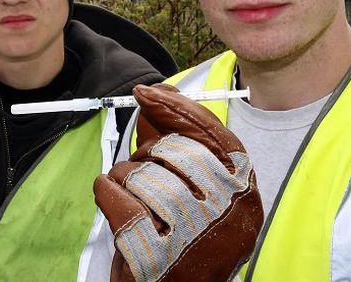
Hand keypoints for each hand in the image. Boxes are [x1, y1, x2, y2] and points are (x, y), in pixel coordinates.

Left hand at [94, 83, 262, 281]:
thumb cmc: (177, 236)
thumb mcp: (188, 187)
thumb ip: (176, 140)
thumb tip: (156, 93)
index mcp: (244, 196)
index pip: (216, 137)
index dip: (179, 109)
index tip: (146, 92)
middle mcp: (229, 217)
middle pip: (176, 152)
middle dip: (145, 154)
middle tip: (140, 171)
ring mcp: (195, 239)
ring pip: (143, 175)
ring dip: (123, 176)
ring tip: (128, 193)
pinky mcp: (157, 258)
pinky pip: (120, 200)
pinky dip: (106, 192)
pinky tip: (110, 197)